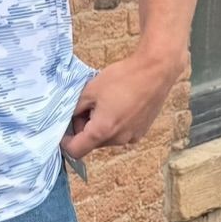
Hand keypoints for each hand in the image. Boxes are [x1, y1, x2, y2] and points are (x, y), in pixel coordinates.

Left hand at [60, 51, 184, 160]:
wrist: (156, 71)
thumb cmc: (123, 78)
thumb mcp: (90, 90)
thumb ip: (74, 109)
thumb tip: (68, 118)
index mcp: (102, 131)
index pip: (75, 151)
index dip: (65, 141)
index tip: (64, 128)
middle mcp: (118, 139)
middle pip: (91, 143)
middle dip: (83, 128)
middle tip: (86, 106)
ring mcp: (131, 137)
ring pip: (106, 138)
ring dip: (99, 126)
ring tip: (105, 102)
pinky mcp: (141, 131)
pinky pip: (120, 133)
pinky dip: (114, 124)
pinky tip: (119, 104)